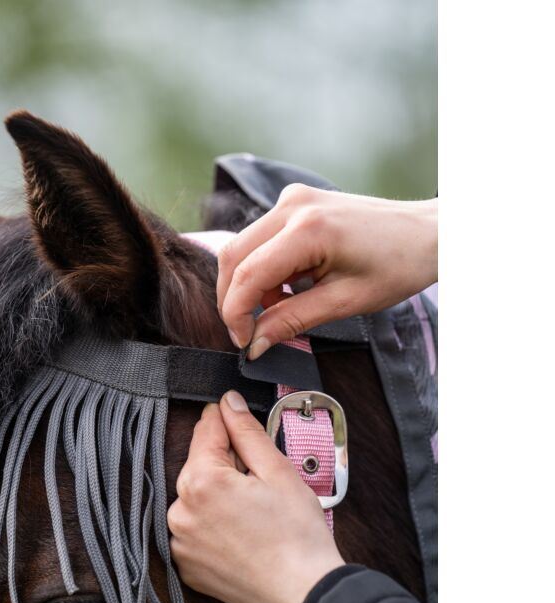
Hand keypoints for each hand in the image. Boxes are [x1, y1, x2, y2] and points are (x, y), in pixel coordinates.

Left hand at [167, 391, 344, 602]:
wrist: (304, 594)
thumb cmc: (297, 535)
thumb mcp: (277, 470)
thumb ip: (246, 431)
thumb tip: (228, 403)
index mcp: (201, 482)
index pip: (206, 431)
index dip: (225, 419)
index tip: (235, 415)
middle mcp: (180, 511)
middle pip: (199, 464)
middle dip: (225, 461)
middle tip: (259, 476)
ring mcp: (181, 542)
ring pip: (195, 496)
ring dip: (216, 491)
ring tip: (253, 508)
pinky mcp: (186, 565)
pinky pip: (194, 528)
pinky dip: (212, 522)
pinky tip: (241, 529)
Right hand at [217, 185, 437, 358]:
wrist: (427, 233)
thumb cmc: (397, 266)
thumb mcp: (344, 302)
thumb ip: (292, 321)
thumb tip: (254, 344)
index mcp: (308, 229)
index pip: (247, 274)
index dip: (236, 313)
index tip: (243, 342)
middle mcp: (292, 205)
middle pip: (234, 256)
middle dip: (234, 299)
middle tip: (249, 332)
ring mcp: (292, 199)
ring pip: (243, 246)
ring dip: (250, 284)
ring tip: (280, 307)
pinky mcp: (296, 202)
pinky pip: (261, 238)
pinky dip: (264, 268)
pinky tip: (289, 285)